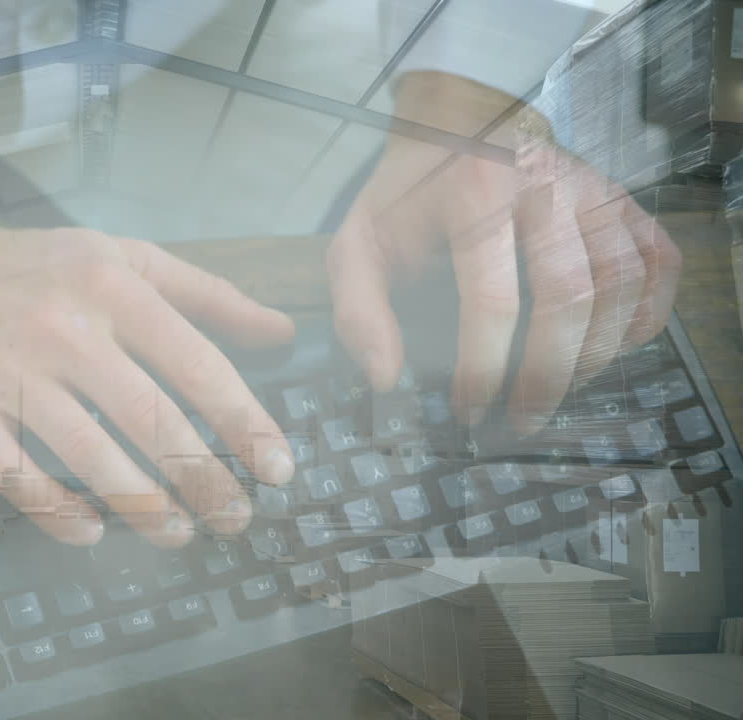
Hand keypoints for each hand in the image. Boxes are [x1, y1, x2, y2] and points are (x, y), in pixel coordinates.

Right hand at [0, 224, 295, 546]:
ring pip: (87, 453)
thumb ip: (205, 293)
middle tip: (236, 518)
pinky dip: (55, 512)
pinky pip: (14, 475)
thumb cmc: (32, 267)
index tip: (278, 468)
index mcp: (112, 287)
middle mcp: (65, 329)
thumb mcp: (122, 258)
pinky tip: (93, 535)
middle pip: (149, 418)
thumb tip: (283, 332)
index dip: (244, 421)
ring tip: (180, 534)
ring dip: (143, 504)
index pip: (195, 362)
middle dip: (203, 477)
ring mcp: (9, 372)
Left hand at [326, 78, 679, 434]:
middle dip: (549, 373)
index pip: (492, 298)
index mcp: (474, 192)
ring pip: (623, 283)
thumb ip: (358, 309)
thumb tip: (386, 378)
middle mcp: (546, 184)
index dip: (484, 367)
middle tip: (524, 419)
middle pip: (569, 295)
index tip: (469, 410)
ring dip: (597, 351)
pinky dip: (645, 313)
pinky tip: (608, 346)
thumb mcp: (357, 241)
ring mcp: (594, 188)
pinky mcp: (623, 198)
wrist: (456, 120)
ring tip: (559, 388)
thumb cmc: (406, 193)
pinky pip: (658, 262)